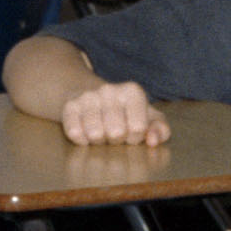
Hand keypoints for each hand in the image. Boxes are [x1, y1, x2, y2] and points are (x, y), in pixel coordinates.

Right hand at [53, 73, 168, 148]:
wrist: (91, 97)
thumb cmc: (126, 113)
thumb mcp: (148, 118)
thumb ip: (161, 130)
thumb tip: (152, 141)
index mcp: (132, 91)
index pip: (137, 128)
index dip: (135, 138)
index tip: (131, 131)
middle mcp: (109, 89)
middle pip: (116, 133)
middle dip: (116, 140)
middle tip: (114, 133)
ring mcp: (87, 96)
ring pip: (95, 134)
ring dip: (99, 141)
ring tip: (101, 132)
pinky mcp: (69, 106)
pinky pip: (75, 133)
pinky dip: (82, 141)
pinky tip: (87, 134)